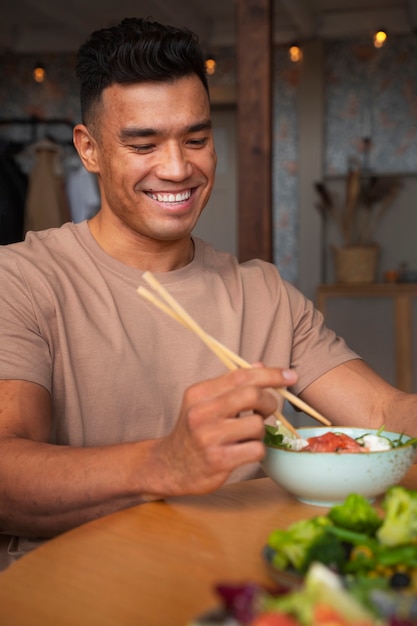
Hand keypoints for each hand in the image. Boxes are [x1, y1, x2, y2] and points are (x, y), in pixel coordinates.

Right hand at [147, 366, 297, 495]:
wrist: (169, 466)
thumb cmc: (193, 431)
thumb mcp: (205, 403)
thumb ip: (232, 385)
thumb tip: (260, 366)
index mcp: (199, 393)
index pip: (241, 375)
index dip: (270, 374)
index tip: (290, 376)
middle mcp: (201, 412)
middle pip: (251, 395)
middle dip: (269, 402)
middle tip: (267, 410)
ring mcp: (209, 437)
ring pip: (257, 425)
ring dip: (261, 431)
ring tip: (248, 435)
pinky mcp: (218, 460)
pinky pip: (256, 449)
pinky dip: (258, 450)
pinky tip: (245, 450)